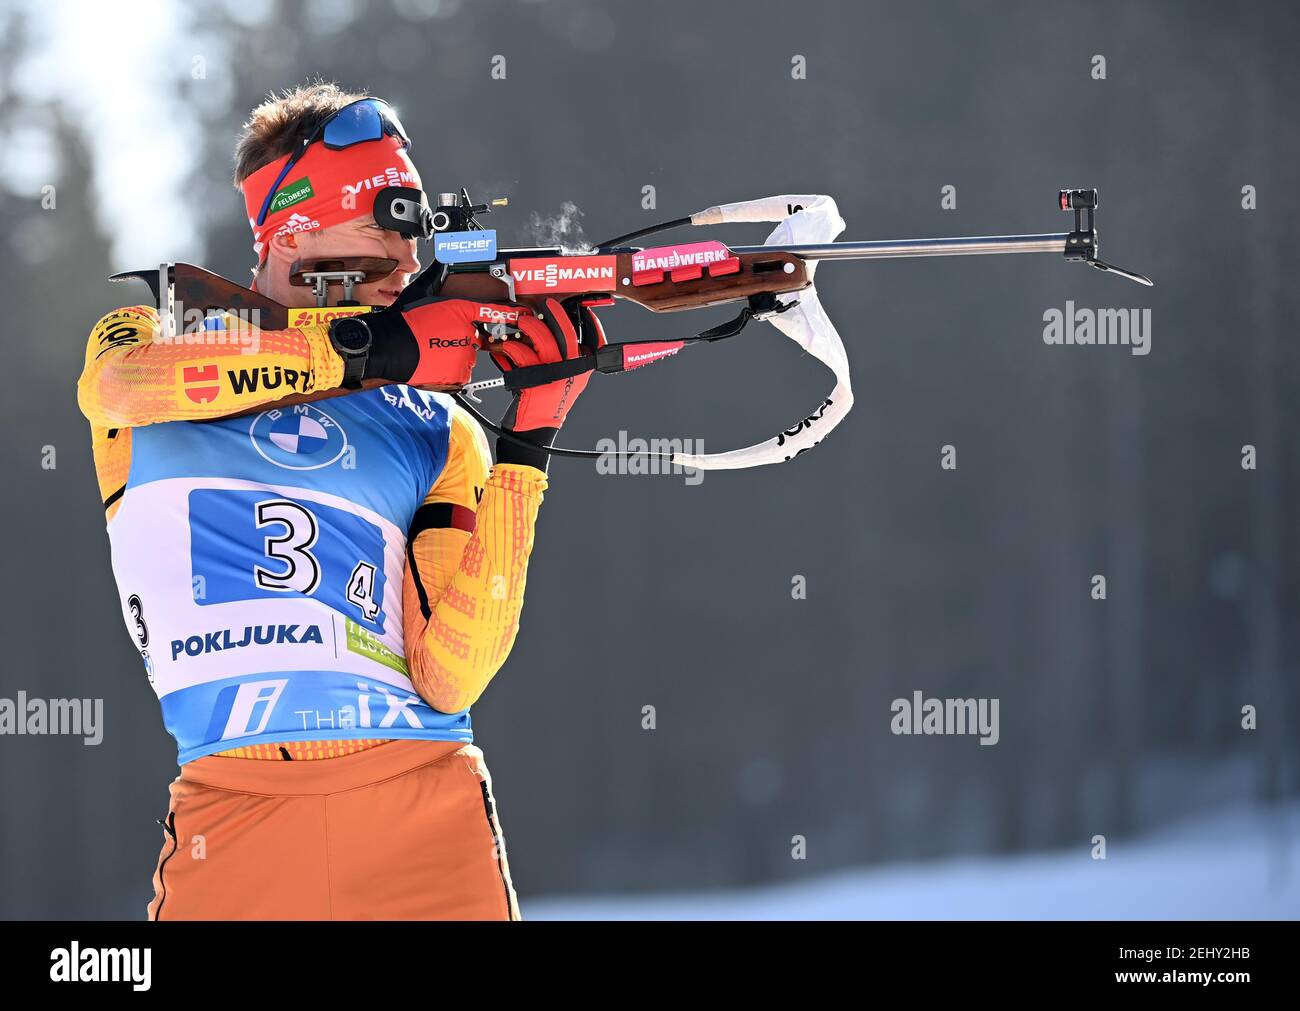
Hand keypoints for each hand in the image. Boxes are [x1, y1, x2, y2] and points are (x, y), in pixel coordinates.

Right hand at [350, 297, 534, 388]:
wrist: (390, 347)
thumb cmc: (403, 322)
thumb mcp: (423, 292)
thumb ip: (439, 279)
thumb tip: (444, 263)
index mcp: (461, 311)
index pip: (493, 312)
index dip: (511, 314)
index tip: (525, 315)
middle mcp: (468, 333)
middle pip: (473, 338)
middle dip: (459, 338)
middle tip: (436, 337)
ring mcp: (466, 356)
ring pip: (466, 357)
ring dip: (453, 355)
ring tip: (431, 350)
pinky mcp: (459, 374)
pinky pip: (460, 373)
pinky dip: (449, 370)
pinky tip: (433, 362)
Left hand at [490, 296, 607, 431]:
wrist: (535, 429)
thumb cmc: (546, 402)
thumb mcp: (564, 380)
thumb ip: (565, 359)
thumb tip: (554, 329)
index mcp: (583, 369)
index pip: (592, 339)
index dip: (588, 321)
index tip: (578, 309)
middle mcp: (573, 372)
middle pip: (566, 333)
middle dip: (555, 314)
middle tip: (546, 305)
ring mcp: (556, 376)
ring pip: (542, 339)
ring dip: (529, 326)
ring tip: (522, 324)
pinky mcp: (536, 381)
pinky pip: (522, 354)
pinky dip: (511, 348)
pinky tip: (506, 348)